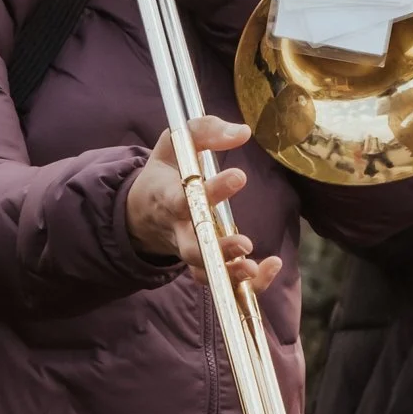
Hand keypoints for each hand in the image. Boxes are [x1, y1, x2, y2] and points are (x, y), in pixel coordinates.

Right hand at [126, 114, 280, 292]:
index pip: (184, 197)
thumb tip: (243, 133)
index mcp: (167, 196)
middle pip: (192, 247)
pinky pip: (220, 281)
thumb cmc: (167, 170)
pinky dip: (245, 282)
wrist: (143, 209)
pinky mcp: (202, 264)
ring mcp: (189, 250)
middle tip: (245, 243)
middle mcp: (177, 229)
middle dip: (217, 248)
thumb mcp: (176, 141)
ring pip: (205, 270)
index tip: (238, 176)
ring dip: (230, 273)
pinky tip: (270, 268)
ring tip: (253, 266)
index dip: (210, 191)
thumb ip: (206, 131)